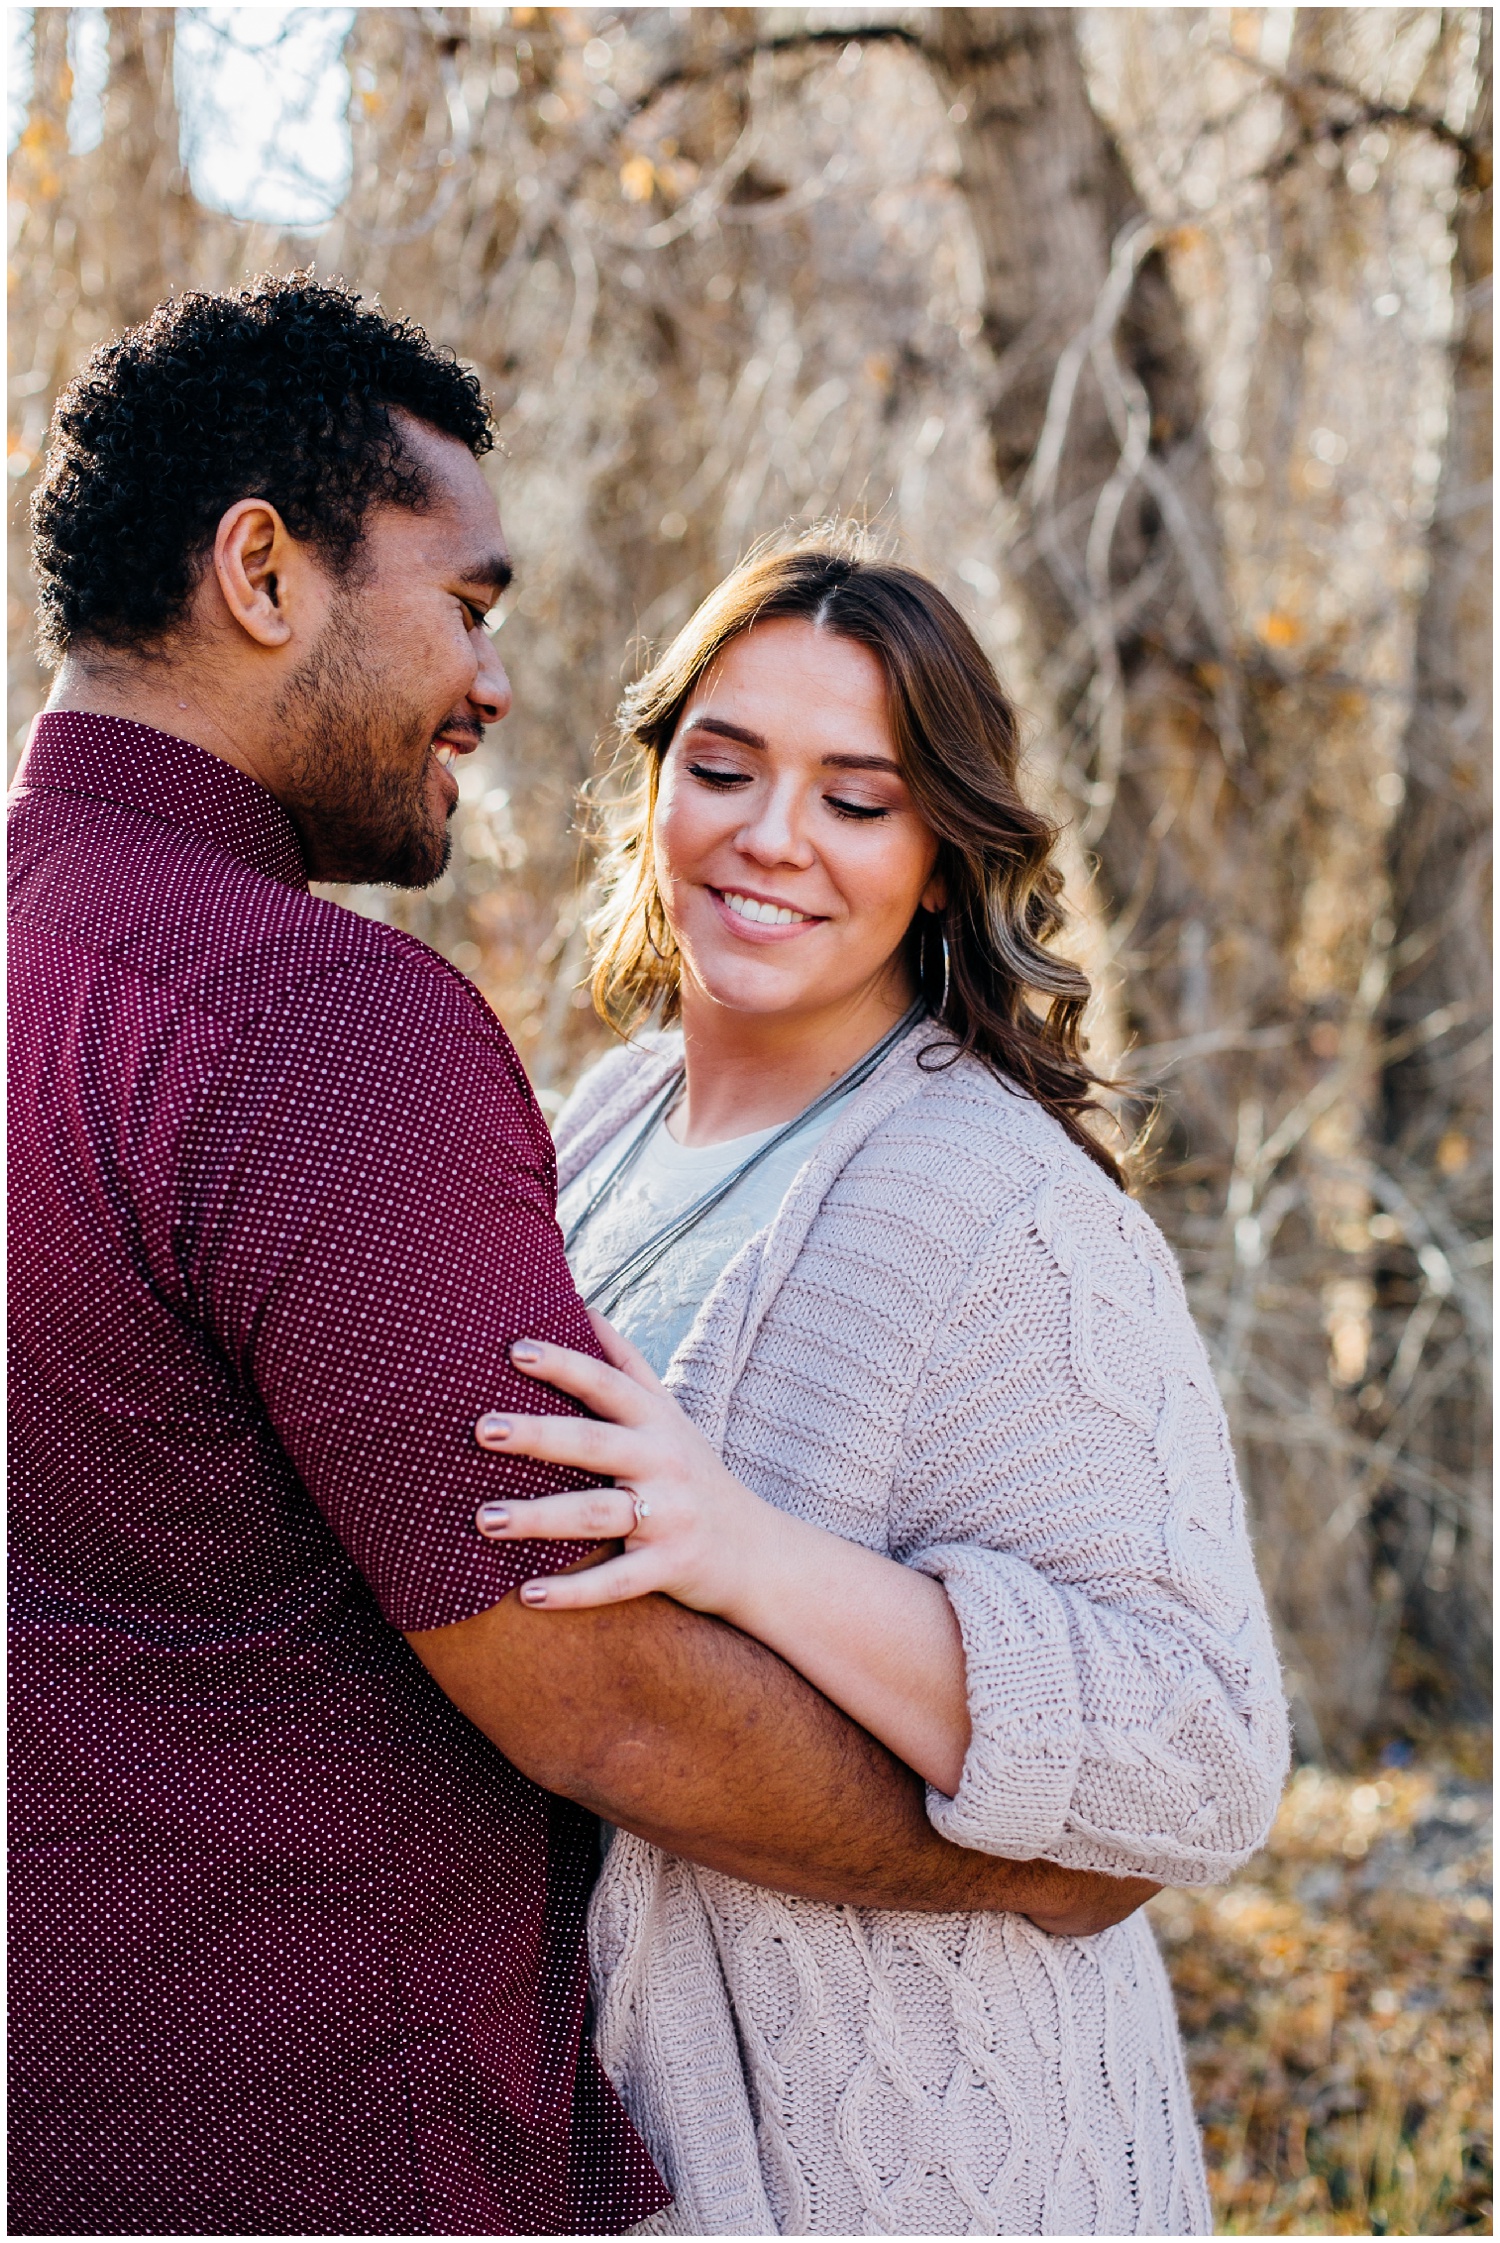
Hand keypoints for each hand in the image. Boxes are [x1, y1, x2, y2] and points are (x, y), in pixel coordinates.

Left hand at [473, 1311, 775, 1615]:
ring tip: (484, 1519)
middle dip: (536, 1435)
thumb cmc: (694, 1474)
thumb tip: (583, 1306)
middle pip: (593, 1443)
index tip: (514, 1350)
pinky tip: (528, 1594)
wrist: (757, 1552)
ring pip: (596, 1513)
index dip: (563, 1364)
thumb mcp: (669, 1414)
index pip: (606, 1383)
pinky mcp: (671, 1566)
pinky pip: (616, 1580)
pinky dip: (574, 1590)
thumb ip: (627, 1365)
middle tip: (481, 1428)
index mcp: (656, 1421)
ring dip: (538, 1517)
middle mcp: (664, 1461)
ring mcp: (669, 1515)